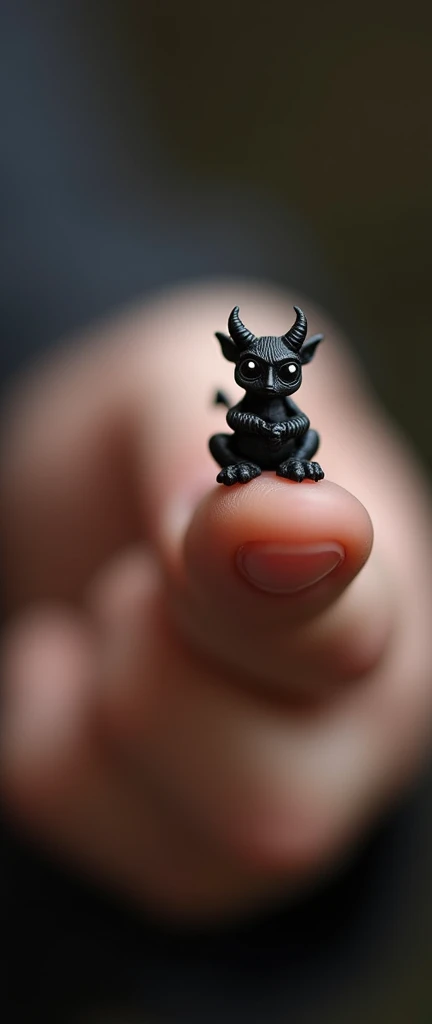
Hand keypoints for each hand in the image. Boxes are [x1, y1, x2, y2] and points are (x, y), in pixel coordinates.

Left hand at [1, 282, 430, 920]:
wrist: (106, 509)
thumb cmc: (160, 443)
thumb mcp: (168, 384)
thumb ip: (205, 435)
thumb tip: (252, 528)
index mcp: (390, 596)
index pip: (348, 636)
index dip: (280, 596)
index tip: (227, 523)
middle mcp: (365, 728)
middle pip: (258, 798)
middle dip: (151, 654)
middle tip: (151, 572)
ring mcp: (284, 807)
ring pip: (165, 826)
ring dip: (100, 682)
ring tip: (132, 618)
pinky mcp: (188, 855)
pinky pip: (61, 801)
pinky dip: (41, 717)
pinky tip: (91, 669)